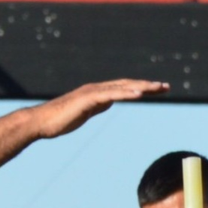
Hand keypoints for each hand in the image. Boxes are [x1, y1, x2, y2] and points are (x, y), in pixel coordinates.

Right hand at [31, 79, 168, 139]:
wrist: (41, 122)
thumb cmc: (58, 120)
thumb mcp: (84, 112)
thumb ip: (96, 106)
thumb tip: (107, 102)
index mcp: (97, 93)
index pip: (124, 88)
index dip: (141, 88)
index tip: (158, 90)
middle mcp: (96, 89)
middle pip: (127, 85)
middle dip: (147, 86)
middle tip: (166, 87)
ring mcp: (92, 92)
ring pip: (122, 87)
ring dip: (141, 87)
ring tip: (158, 88)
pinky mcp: (87, 99)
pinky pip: (110, 94)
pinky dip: (126, 93)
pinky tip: (139, 94)